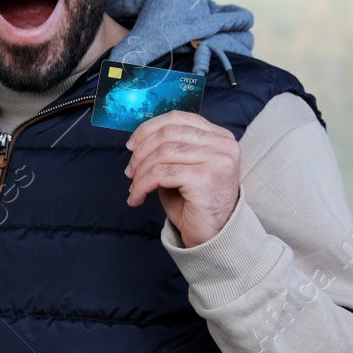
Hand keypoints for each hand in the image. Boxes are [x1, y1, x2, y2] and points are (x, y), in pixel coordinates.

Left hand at [123, 110, 239, 246]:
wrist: (214, 235)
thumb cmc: (196, 203)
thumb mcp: (184, 168)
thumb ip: (170, 149)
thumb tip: (138, 141)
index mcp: (220, 137)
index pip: (179, 118)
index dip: (149, 128)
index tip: (132, 144)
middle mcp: (223, 144)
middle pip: (168, 133)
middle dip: (141, 151)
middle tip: (130, 170)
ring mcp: (216, 160)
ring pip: (163, 153)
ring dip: (140, 170)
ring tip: (133, 185)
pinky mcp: (204, 178)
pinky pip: (161, 174)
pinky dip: (142, 185)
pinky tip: (137, 197)